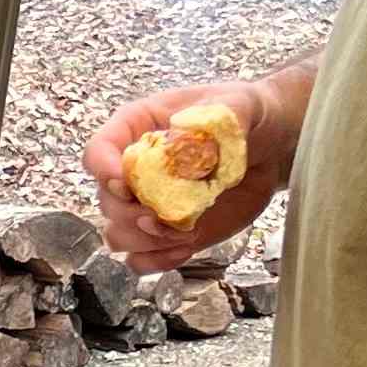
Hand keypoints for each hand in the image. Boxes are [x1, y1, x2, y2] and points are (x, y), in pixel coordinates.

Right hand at [84, 76, 290, 273]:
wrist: (269, 147)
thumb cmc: (243, 115)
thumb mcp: (234, 105)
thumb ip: (211, 119)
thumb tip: (183, 141)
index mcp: (136, 129)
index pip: (98, 151)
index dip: (104, 170)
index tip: (126, 185)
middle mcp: (133, 171)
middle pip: (106, 201)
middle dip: (133, 215)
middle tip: (166, 217)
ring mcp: (148, 205)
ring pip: (118, 235)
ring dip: (145, 241)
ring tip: (185, 233)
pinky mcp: (166, 233)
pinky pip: (141, 259)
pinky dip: (156, 261)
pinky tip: (187, 248)